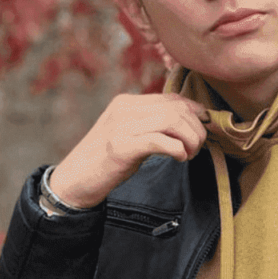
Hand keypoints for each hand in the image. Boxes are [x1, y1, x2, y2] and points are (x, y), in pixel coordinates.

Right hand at [48, 93, 207, 208]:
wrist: (75, 180)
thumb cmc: (107, 160)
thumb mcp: (131, 134)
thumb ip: (154, 124)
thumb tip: (190, 122)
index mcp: (128, 102)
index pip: (173, 98)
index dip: (195, 112)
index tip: (202, 129)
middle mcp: (124, 109)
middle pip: (177, 108)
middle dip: (196, 128)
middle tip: (196, 148)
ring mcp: (121, 126)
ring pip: (172, 120)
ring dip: (190, 139)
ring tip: (188, 154)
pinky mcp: (121, 147)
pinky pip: (160, 141)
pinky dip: (177, 149)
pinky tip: (179, 158)